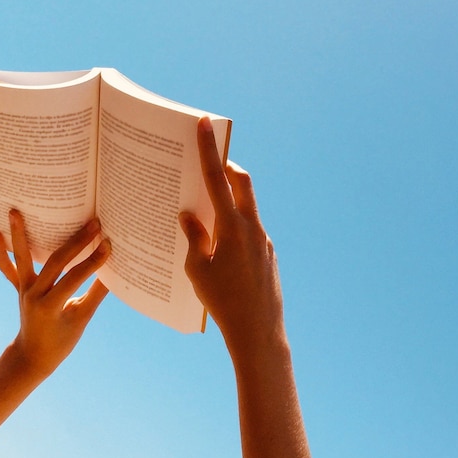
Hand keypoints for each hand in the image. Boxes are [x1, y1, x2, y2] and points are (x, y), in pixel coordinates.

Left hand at [0, 210, 109, 381]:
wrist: (32, 357)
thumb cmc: (61, 341)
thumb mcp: (82, 319)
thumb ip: (97, 294)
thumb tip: (116, 271)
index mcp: (51, 306)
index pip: (75, 278)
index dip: (93, 262)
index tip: (109, 245)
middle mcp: (34, 295)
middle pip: (55, 263)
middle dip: (75, 242)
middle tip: (93, 223)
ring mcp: (23, 289)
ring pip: (22, 258)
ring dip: (17, 234)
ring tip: (14, 211)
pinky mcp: (19, 287)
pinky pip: (7, 268)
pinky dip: (1, 252)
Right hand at [179, 118, 284, 355]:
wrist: (259, 332)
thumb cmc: (223, 302)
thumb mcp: (197, 269)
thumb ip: (194, 237)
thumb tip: (189, 214)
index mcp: (233, 227)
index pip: (219, 179)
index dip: (209, 150)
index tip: (204, 125)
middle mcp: (253, 228)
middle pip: (242, 184)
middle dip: (226, 167)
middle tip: (209, 160)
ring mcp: (264, 241)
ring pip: (246, 208)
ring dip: (228, 202)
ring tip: (205, 210)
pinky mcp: (268, 255)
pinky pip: (249, 231)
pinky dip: (233, 228)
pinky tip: (218, 246)